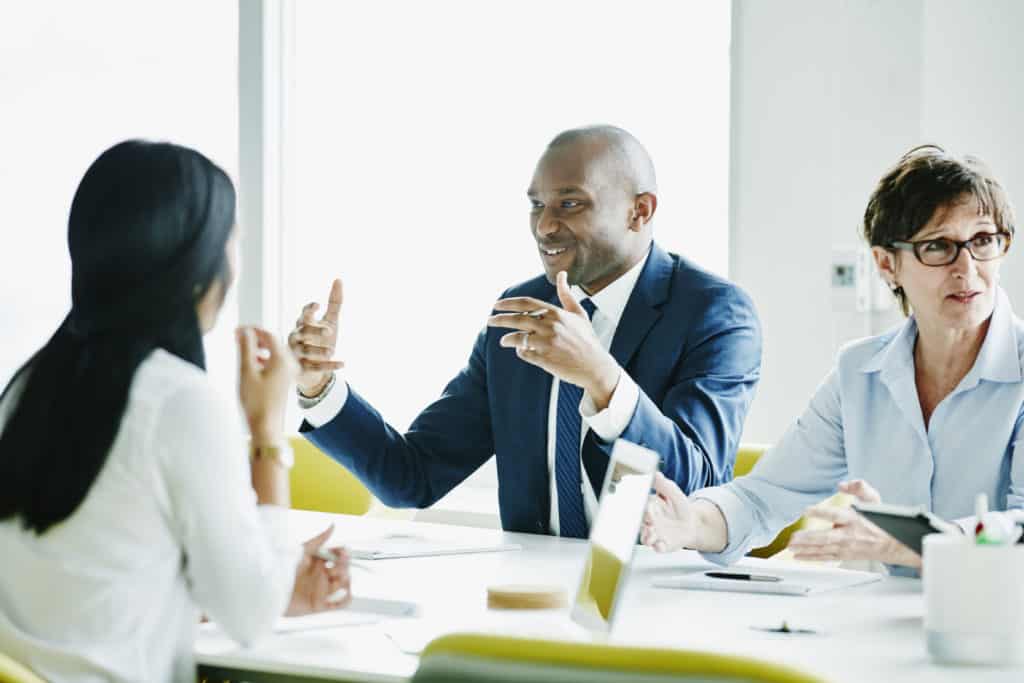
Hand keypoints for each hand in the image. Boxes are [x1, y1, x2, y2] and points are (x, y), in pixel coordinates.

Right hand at [237, 326, 298, 443]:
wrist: (267, 427)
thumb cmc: (256, 401)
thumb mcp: (247, 371)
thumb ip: (246, 348)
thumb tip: (245, 331)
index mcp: (282, 359)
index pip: (269, 334)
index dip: (252, 329)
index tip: (237, 330)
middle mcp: (289, 364)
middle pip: (272, 342)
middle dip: (255, 337)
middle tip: (237, 337)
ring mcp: (289, 372)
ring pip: (274, 352)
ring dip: (258, 348)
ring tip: (242, 348)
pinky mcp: (285, 380)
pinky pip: (275, 362)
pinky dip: (263, 358)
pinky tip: (252, 362)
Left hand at [286, 525, 351, 615]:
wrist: (270, 589)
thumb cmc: (282, 568)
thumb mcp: (302, 551)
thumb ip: (319, 539)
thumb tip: (332, 525)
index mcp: (318, 561)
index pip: (339, 556)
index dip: (344, 554)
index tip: (343, 553)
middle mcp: (322, 575)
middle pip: (344, 570)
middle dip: (344, 567)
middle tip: (335, 567)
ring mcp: (322, 590)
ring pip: (345, 585)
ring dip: (345, 581)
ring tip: (335, 579)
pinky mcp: (321, 604)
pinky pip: (341, 603)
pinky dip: (346, 598)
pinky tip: (339, 593)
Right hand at [288, 279, 344, 396]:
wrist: (316, 367)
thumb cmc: (321, 339)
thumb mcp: (330, 320)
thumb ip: (334, 302)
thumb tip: (338, 279)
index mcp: (303, 324)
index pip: (304, 315)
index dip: (309, 310)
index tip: (318, 305)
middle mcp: (297, 338)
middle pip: (302, 332)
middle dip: (315, 330)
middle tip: (330, 330)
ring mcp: (298, 354)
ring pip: (306, 351)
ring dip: (319, 350)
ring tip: (333, 350)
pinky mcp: (303, 369)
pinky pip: (315, 368)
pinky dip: (329, 366)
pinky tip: (344, 363)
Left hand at [488, 270, 619, 407]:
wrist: (596, 366)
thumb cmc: (587, 339)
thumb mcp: (579, 314)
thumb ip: (566, 294)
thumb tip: (562, 274)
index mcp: (557, 314)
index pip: (526, 304)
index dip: (508, 304)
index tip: (496, 305)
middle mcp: (551, 327)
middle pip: (517, 320)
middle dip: (499, 319)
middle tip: (489, 320)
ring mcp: (547, 344)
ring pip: (518, 338)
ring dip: (507, 339)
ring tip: (504, 340)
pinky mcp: (545, 359)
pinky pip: (524, 353)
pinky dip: (520, 351)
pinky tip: (521, 351)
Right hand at [641, 472, 697, 551]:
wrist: (693, 524)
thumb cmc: (680, 507)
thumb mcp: (675, 493)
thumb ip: (664, 486)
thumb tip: (656, 474)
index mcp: (650, 507)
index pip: (643, 506)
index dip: (645, 507)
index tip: (649, 506)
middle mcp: (649, 521)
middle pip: (642, 522)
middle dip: (645, 521)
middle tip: (650, 520)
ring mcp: (655, 534)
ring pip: (646, 537)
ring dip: (647, 536)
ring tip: (652, 535)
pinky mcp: (662, 545)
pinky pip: (657, 548)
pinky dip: (658, 547)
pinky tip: (661, 545)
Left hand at [787, 479, 920, 567]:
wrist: (894, 544)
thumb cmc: (881, 522)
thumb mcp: (873, 500)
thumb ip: (859, 488)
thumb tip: (842, 484)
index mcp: (854, 519)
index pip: (835, 515)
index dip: (821, 512)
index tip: (807, 510)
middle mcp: (848, 535)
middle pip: (826, 537)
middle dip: (809, 538)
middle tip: (794, 538)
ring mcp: (845, 547)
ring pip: (823, 549)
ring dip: (806, 549)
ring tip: (791, 547)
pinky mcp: (844, 555)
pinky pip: (825, 557)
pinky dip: (811, 557)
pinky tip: (799, 556)